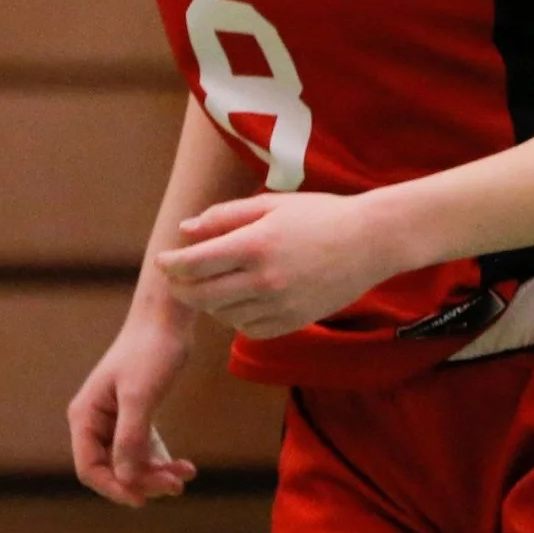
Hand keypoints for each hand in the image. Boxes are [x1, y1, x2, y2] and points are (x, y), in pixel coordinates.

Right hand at [68, 316, 196, 507]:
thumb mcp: (140, 396)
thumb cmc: (151, 352)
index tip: (143, 500)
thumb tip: (126, 478)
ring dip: (156, 473)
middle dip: (143, 480)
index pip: (89, 468)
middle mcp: (96, 421)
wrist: (167, 319)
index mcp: (85, 416)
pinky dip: (163, 459)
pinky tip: (186, 467)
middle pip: (113, 468)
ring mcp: (115, 419)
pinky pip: (145, 448)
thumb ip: (131, 437)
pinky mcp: (136, 414)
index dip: (113, 488)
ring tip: (184, 476)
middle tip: (175, 486)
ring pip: (132, 461)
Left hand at [157, 192, 398, 340]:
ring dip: (210, 302)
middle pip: (201, 295)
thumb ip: (225, 217)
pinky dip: (237, 317)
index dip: (171, 265)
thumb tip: (184, 231)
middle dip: (181, 288)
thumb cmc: (320, 215)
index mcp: (255, 244)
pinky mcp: (293, 322)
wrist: (371, 241)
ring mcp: (279, 305)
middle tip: (177, 279)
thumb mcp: (271, 204)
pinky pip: (248, 329)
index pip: (194, 264)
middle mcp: (264, 279)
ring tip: (215, 285)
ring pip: (223, 315)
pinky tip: (242, 300)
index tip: (162, 261)